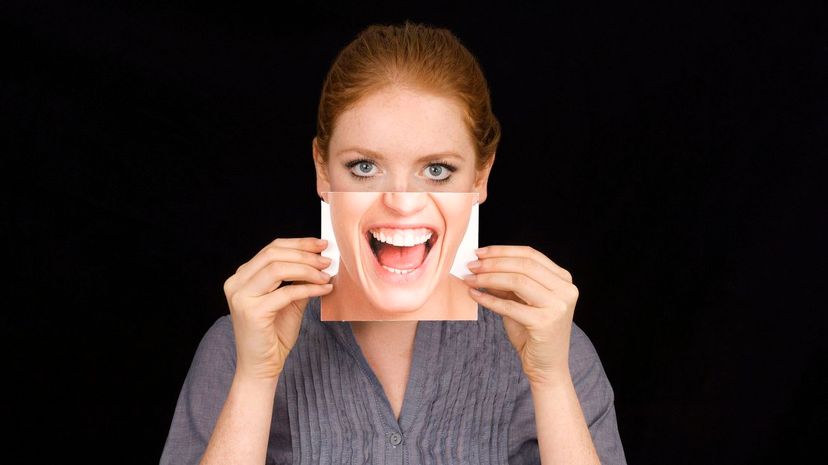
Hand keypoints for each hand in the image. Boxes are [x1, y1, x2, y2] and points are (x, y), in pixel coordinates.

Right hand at [223, 237, 332, 381]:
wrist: (261, 367)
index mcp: (242, 277)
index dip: (299, 243)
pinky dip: (309, 288)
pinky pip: (287, 292)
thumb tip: (321, 260)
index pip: (271, 249)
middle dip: (305, 254)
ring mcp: (241, 297)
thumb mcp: (289, 302)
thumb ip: (299, 281)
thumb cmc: (274, 335)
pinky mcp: (252, 312)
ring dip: (307, 269)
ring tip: (326, 274)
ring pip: (278, 269)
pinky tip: (324, 289)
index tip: (322, 244)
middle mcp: (236, 283)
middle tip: (327, 260)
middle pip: (274, 254)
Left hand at [464, 245, 578, 385]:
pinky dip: (489, 299)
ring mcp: (558, 306)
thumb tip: (481, 265)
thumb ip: (506, 283)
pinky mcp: (545, 323)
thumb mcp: (520, 301)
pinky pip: (510, 306)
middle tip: (471, 265)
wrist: (547, 367)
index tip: (479, 252)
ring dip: (489, 278)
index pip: (530, 255)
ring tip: (470, 279)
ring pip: (517, 281)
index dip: (502, 251)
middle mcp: (565, 290)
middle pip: (523, 265)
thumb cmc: (532, 333)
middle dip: (493, 263)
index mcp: (563, 279)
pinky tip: (475, 296)